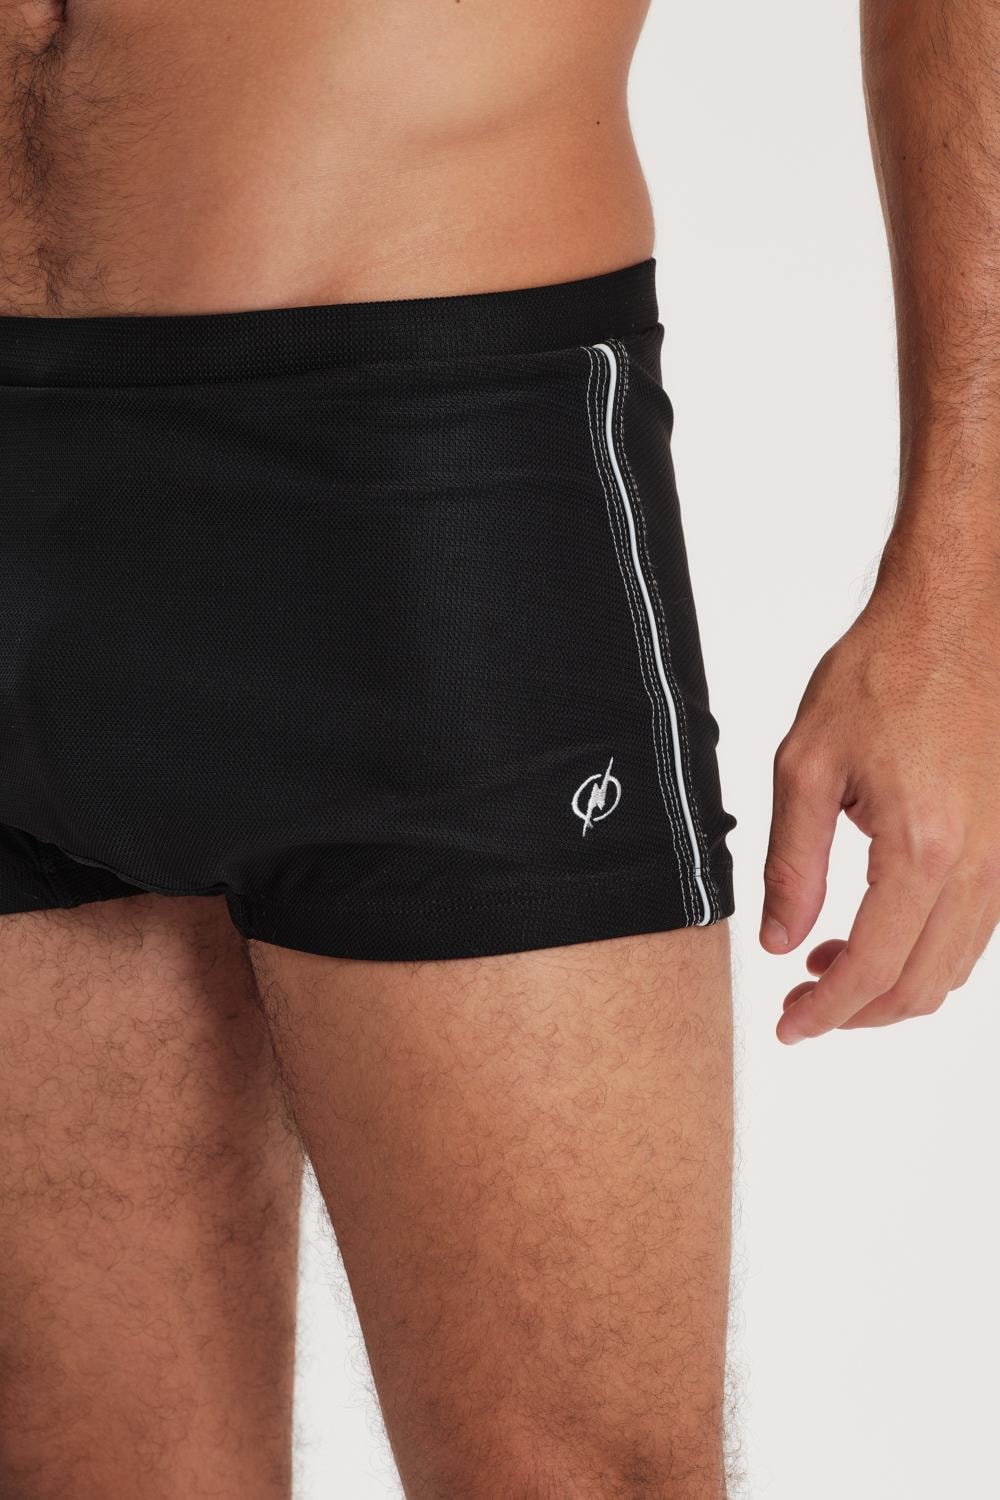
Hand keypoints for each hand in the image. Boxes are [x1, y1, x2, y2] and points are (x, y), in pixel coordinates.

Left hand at [760, 540, 999, 1043]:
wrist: (961, 620)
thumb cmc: (886, 673)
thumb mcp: (807, 766)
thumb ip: (792, 864)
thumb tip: (782, 940)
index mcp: (922, 848)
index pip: (872, 968)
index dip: (826, 1011)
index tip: (792, 1025)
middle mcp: (982, 864)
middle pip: (921, 986)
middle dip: (857, 1013)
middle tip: (805, 1005)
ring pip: (957, 967)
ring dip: (893, 985)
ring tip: (832, 964)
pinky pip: (980, 930)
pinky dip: (930, 951)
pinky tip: (883, 929)